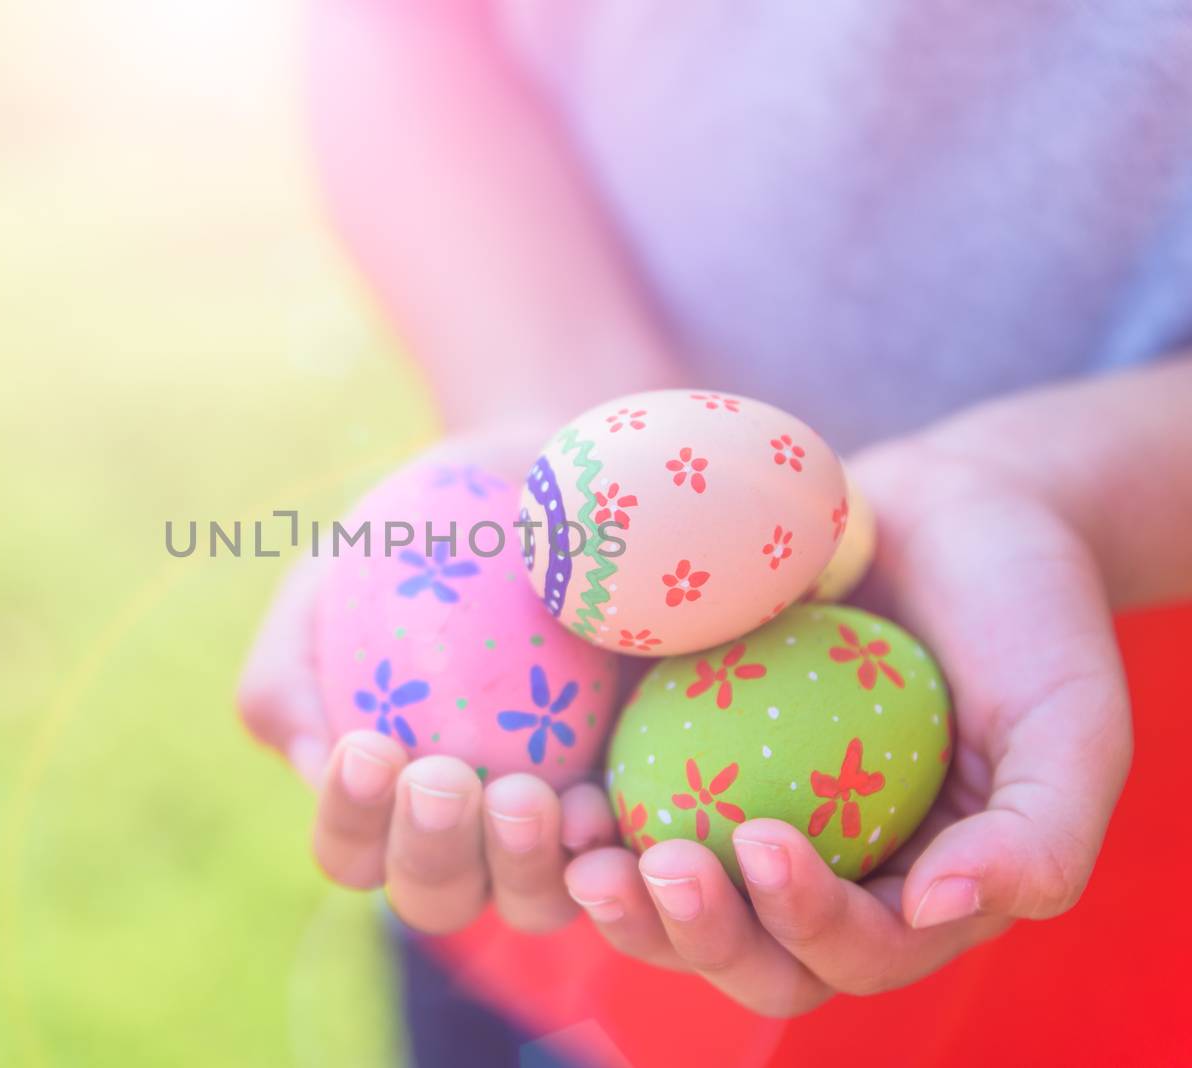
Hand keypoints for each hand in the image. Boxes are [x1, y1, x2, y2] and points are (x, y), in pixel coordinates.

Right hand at [237, 428, 621, 933]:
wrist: (541, 486)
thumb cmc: (416, 539)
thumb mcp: (328, 582)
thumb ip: (290, 669)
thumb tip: (318, 761)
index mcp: (382, 800)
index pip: (352, 850)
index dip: (352, 821)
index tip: (369, 748)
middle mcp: (467, 838)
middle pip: (435, 897)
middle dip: (432, 852)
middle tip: (442, 778)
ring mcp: (553, 835)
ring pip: (529, 902)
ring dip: (519, 864)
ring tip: (525, 795)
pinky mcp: (633, 808)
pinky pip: (621, 860)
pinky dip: (605, 850)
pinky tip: (595, 804)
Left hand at [564, 436, 1131, 1015]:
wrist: (948, 509)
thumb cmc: (1025, 610)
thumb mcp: (1070, 718)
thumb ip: (1040, 833)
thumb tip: (944, 911)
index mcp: (914, 893)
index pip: (855, 952)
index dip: (808, 924)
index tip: (767, 842)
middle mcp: (824, 873)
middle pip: (747, 954)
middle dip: (690, 933)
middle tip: (641, 871)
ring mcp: (746, 819)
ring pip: (672, 902)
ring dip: (621, 898)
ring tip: (575, 848)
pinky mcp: (687, 758)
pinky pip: (629, 807)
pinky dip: (586, 814)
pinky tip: (551, 785)